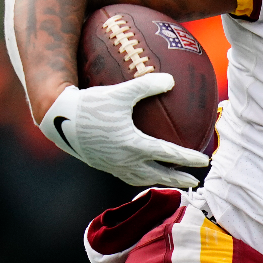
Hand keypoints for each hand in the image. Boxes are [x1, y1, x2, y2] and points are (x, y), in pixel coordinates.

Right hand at [37, 73, 209, 187]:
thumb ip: (146, 85)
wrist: (58, 120)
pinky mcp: (102, 165)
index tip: (204, 162)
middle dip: (178, 179)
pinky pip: (127, 176)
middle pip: (158, 175)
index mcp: (133, 146)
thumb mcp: (120, 92)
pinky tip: (143, 169)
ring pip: (141, 179)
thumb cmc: (90, 104)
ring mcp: (112, 166)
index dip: (188, 159)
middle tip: (195, 181)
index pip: (168, 155)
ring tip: (170, 180)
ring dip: (159, 180)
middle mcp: (125, 161)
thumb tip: (172, 80)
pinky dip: (141, 176)